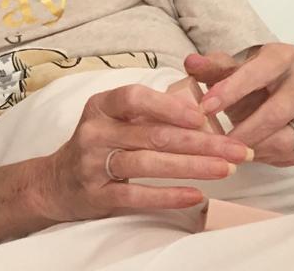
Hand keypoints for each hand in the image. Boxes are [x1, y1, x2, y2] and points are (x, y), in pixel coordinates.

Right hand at [39, 84, 251, 222]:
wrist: (56, 182)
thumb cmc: (98, 145)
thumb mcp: (114, 120)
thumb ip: (148, 113)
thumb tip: (199, 106)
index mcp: (101, 107)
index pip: (135, 98)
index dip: (169, 106)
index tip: (203, 115)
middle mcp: (95, 131)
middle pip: (152, 134)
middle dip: (201, 142)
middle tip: (237, 149)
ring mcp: (93, 163)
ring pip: (147, 163)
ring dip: (192, 166)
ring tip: (226, 169)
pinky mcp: (97, 193)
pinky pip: (136, 194)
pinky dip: (168, 195)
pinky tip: (196, 195)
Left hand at [185, 44, 293, 165]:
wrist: (277, 87)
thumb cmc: (249, 76)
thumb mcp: (230, 66)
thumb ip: (210, 66)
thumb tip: (191, 63)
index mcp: (284, 58)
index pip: (259, 73)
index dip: (231, 91)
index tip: (206, 107)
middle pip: (276, 112)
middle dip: (243, 130)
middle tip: (217, 141)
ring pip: (287, 139)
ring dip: (254, 147)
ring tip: (229, 149)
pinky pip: (291, 154)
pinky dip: (265, 157)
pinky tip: (245, 152)